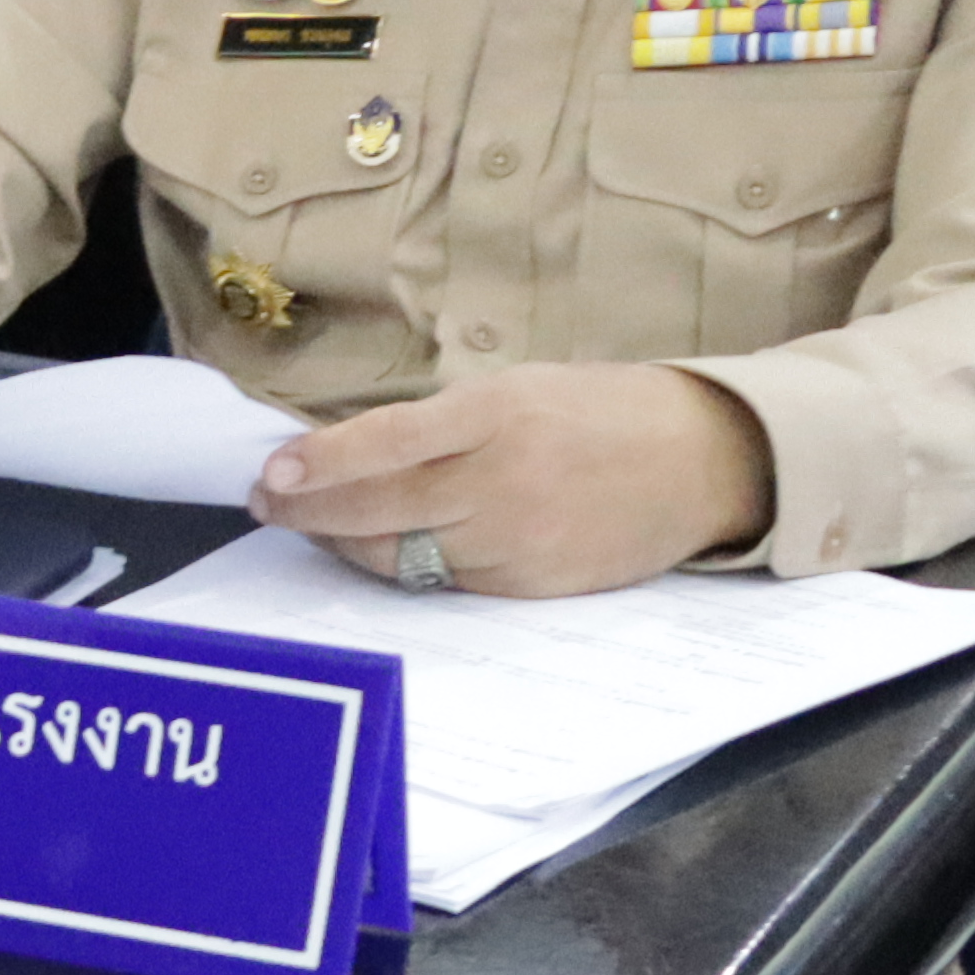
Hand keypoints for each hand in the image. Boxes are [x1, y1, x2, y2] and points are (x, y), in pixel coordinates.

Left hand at [248, 363, 774, 598]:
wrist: (704, 461)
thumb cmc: (601, 412)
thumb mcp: (520, 389)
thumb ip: (440, 423)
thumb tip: (347, 449)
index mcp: (499, 416)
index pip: (386, 444)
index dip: (321, 464)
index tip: (272, 472)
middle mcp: (504, 481)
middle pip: (378, 510)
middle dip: (309, 510)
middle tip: (270, 502)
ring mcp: (518, 540)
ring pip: (401, 556)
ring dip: (346, 543)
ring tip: (312, 524)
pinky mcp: (531, 585)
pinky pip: (445, 582)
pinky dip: (403, 566)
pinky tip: (378, 548)